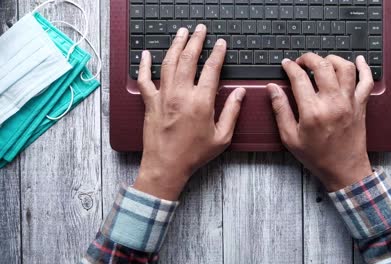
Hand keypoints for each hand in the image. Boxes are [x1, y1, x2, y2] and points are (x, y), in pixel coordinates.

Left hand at [133, 25, 245, 199]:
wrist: (167, 166)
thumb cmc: (194, 154)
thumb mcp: (222, 136)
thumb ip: (232, 112)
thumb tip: (240, 93)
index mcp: (201, 102)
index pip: (211, 69)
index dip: (217, 53)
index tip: (221, 44)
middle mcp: (181, 95)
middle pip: (188, 59)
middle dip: (196, 41)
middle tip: (200, 29)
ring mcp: (163, 96)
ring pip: (168, 63)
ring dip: (175, 45)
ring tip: (181, 33)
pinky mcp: (150, 102)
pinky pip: (144, 79)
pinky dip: (144, 64)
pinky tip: (145, 54)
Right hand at [267, 54, 373, 191]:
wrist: (344, 169)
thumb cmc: (316, 156)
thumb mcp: (290, 137)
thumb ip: (280, 110)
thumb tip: (272, 89)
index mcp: (312, 111)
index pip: (299, 78)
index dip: (290, 67)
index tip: (286, 64)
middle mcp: (333, 102)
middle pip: (322, 66)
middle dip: (309, 58)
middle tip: (301, 61)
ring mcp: (349, 102)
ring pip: (345, 68)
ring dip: (332, 59)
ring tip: (323, 61)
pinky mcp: (361, 105)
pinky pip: (366, 81)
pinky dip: (364, 67)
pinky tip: (358, 60)